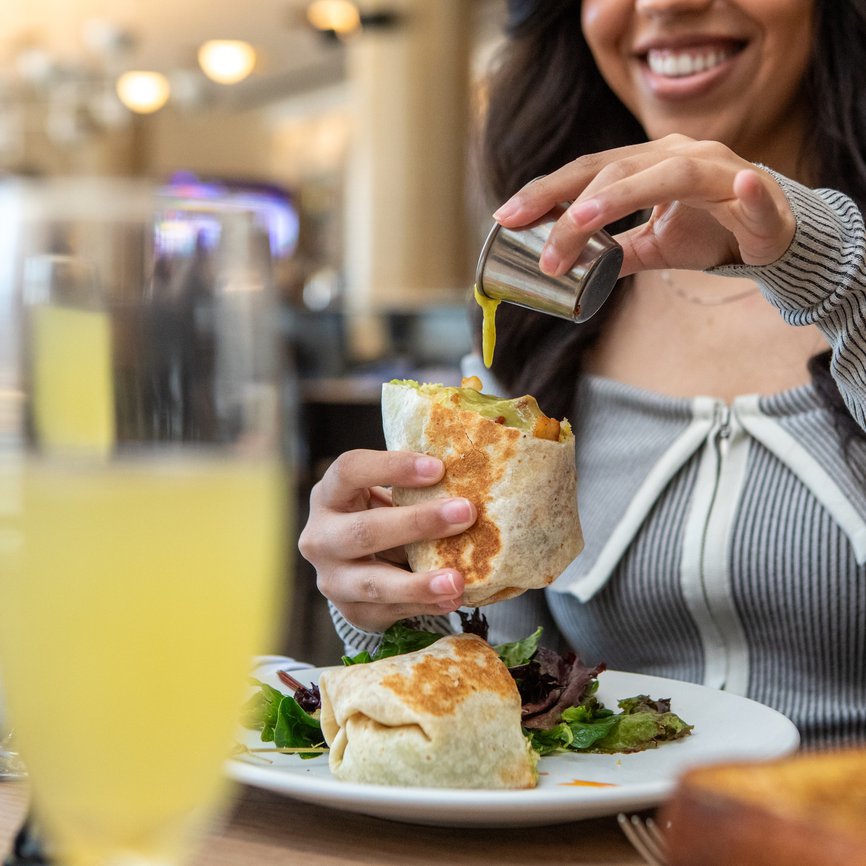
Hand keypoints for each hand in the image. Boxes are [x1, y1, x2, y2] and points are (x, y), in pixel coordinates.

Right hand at [298, 449, 475, 632]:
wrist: (354, 568)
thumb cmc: (378, 518)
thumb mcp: (384, 499)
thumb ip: (413, 491)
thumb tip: (469, 481)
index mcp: (329, 495)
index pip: (349, 471)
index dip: (391, 467)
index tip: (438, 468)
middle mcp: (320, 536)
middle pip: (364, 530)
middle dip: (418, 523)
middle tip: (466, 513)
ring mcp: (332, 578)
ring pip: (374, 583)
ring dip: (419, 583)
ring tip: (457, 581)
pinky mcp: (351, 610)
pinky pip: (390, 611)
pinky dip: (424, 605)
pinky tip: (452, 599)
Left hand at [492, 134, 796, 277]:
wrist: (771, 236)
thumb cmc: (710, 231)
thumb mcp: (653, 246)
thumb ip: (615, 251)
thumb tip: (569, 269)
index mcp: (649, 165)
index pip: (589, 171)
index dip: (547, 191)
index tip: (507, 216)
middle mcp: (679, 156)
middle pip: (615, 170)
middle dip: (568, 202)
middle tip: (532, 235)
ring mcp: (719, 168)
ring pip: (668, 175)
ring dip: (622, 196)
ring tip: (582, 217)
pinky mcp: (757, 193)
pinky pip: (751, 189)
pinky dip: (746, 189)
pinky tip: (742, 186)